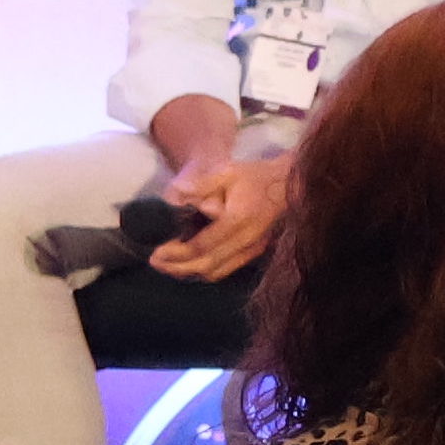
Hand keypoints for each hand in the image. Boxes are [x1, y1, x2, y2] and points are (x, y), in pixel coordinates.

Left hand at [148, 149, 292, 281]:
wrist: (289, 185)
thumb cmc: (256, 176)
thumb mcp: (228, 171)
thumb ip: (202, 184)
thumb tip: (175, 195)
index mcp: (238, 220)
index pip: (202, 246)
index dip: (176, 254)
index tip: (155, 253)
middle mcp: (246, 241)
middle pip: (206, 265)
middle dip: (178, 268)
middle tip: (155, 263)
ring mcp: (252, 250)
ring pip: (216, 272)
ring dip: (189, 273)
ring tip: (168, 266)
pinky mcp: (255, 253)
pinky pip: (225, 269)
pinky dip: (204, 271)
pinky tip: (189, 264)